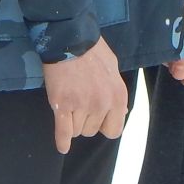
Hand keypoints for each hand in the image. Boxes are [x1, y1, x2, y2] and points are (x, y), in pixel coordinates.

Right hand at [41, 37, 128, 153]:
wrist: (70, 37)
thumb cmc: (93, 51)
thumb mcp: (113, 69)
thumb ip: (116, 93)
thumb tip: (121, 113)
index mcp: (118, 97)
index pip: (114, 130)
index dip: (104, 125)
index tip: (97, 118)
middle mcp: (102, 105)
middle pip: (92, 131)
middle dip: (85, 121)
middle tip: (79, 103)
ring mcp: (82, 106)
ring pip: (77, 131)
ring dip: (72, 121)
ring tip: (69, 103)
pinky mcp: (62, 105)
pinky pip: (63, 132)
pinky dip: (62, 141)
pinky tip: (62, 146)